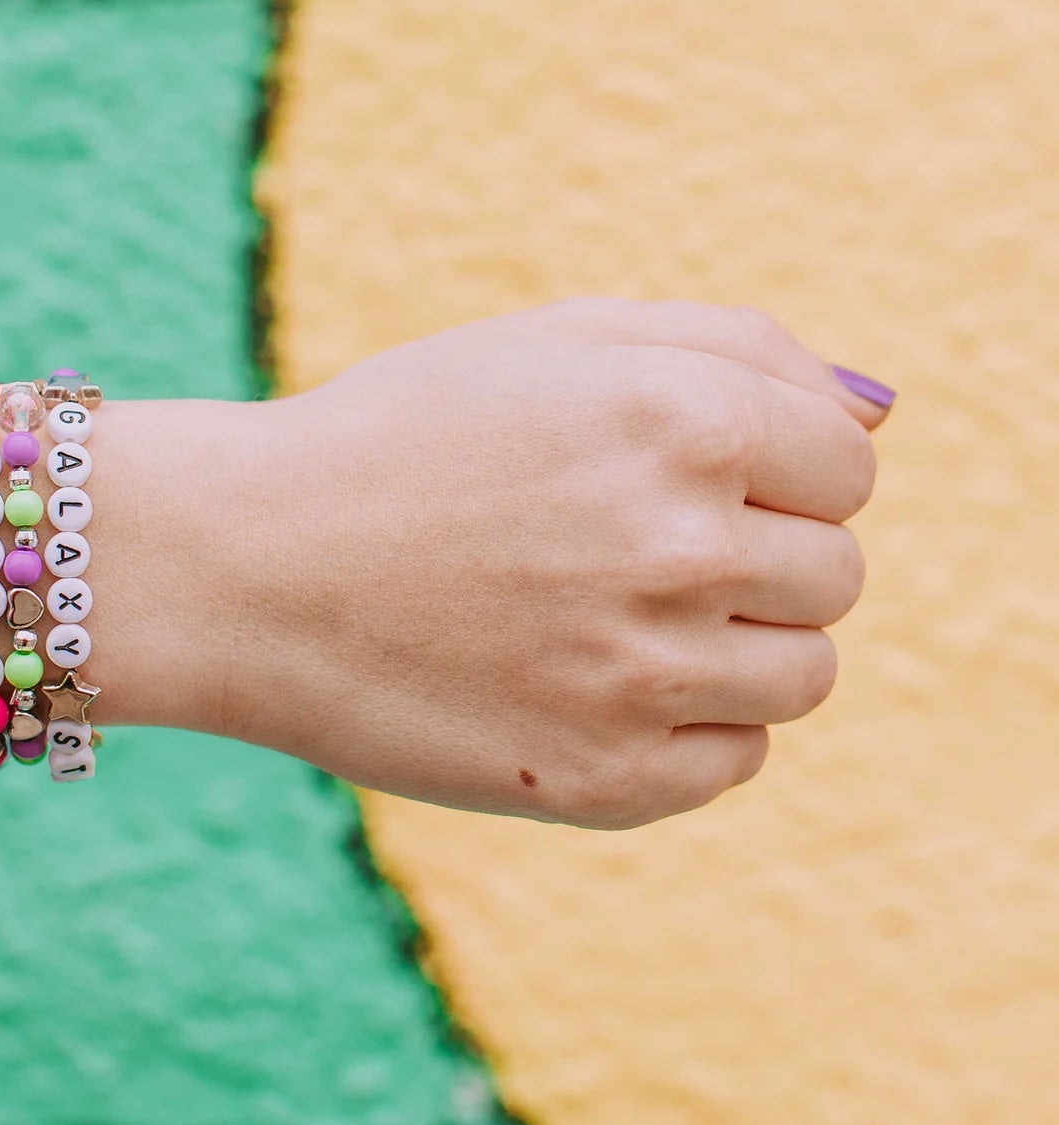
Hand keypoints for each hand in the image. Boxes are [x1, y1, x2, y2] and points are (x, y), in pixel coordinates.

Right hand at [147, 300, 880, 827]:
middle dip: (754, 552)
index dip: (770, 467)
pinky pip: (735, 759)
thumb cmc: (405, 437)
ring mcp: (643, 677)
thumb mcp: (556, 342)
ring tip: (611, 616)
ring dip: (734, 640)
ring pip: (802, 673)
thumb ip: (736, 348)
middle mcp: (679, 548)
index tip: (679, 477)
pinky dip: (687, 724)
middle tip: (626, 547)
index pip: (847, 466)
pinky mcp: (603, 783)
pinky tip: (588, 683)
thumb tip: (876, 412)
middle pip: (836, 572)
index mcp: (681, 419)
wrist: (248, 567)